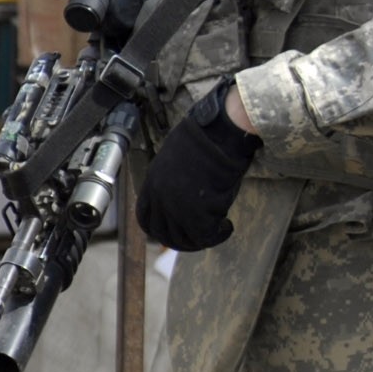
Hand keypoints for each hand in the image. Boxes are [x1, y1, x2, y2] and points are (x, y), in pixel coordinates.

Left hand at [137, 82, 262, 250]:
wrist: (220, 131)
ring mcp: (176, 206)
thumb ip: (174, 180)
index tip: (174, 230)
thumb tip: (184, 194)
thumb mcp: (177, 159)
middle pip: (162, 233)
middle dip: (181, 240)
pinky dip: (218, 235)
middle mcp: (159, 197)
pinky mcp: (196, 213)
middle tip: (200, 237)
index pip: (144, 217)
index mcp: (152, 182)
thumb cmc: (207, 137)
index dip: (158, 228)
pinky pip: (204, 236)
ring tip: (220, 229)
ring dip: (201, 239)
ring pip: (182, 238)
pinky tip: (228, 227)